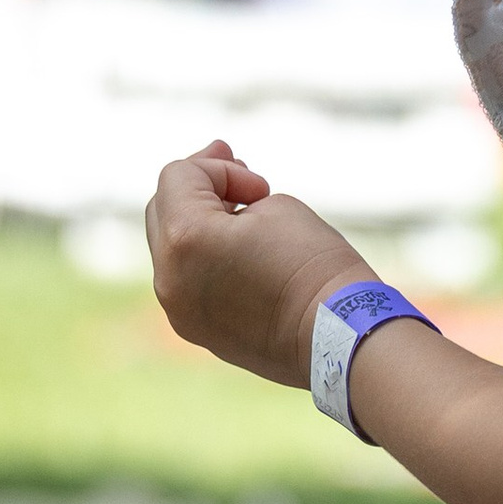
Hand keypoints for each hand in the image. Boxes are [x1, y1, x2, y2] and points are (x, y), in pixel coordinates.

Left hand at [145, 140, 375, 386]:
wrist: (338, 334)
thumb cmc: (315, 263)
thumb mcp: (276, 207)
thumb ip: (232, 199)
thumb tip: (215, 212)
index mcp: (185, 238)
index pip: (179, 176)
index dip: (222, 169)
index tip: (263, 189)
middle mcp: (169, 277)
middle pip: (163, 209)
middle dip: (203, 189)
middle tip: (246, 182)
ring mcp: (178, 309)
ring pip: (172, 248)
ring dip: (202, 225)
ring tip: (245, 219)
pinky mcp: (195, 329)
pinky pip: (186, 280)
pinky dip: (206, 259)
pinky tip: (243, 256)